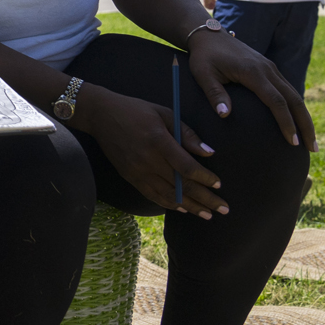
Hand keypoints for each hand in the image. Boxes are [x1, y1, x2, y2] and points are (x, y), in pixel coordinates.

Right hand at [72, 86, 225, 217]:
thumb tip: (208, 153)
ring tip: (207, 215)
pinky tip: (183, 209)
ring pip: (169, 195)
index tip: (218, 184)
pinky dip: (169, 204)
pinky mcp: (130, 177)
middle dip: (205, 199)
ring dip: (190, 207)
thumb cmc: (135, 110)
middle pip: (182, 186)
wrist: (100, 115)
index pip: (187, 167)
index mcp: (159, 142)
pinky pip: (152, 195)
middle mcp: (148, 160)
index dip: (205, 178)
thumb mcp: (164, 113)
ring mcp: (137, 171)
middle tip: (223, 209)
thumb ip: (187, 134)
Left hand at [187, 27, 317, 151]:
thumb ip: (214, 94)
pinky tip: (298, 122)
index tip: (293, 142)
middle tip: (312, 149)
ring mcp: (271, 68)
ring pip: (295, 94)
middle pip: (294, 99)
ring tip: (310, 142)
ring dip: (305, 118)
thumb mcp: (203, 74)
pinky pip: (288, 89)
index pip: (276, 101)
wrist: (209, 34)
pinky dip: (296, 107)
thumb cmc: (204, 56)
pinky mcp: (270, 68)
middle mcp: (267, 69)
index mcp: (253, 72)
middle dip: (305, 125)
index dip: (287, 122)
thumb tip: (225, 115)